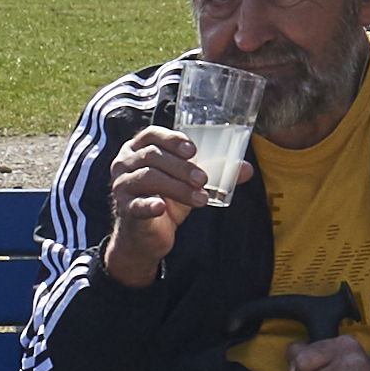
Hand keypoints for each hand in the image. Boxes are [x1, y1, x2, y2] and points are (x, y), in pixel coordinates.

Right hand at [100, 120, 210, 289]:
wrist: (146, 235)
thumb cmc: (166, 199)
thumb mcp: (189, 183)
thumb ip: (215, 173)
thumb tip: (247, 169)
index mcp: (139, 149)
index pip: (152, 134)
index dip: (172, 139)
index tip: (193, 150)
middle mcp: (125, 163)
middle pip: (153, 156)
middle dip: (182, 167)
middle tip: (203, 179)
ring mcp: (122, 185)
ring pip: (148, 177)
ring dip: (177, 187)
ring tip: (200, 199)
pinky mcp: (124, 208)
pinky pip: (136, 204)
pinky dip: (150, 204)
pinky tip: (162, 207)